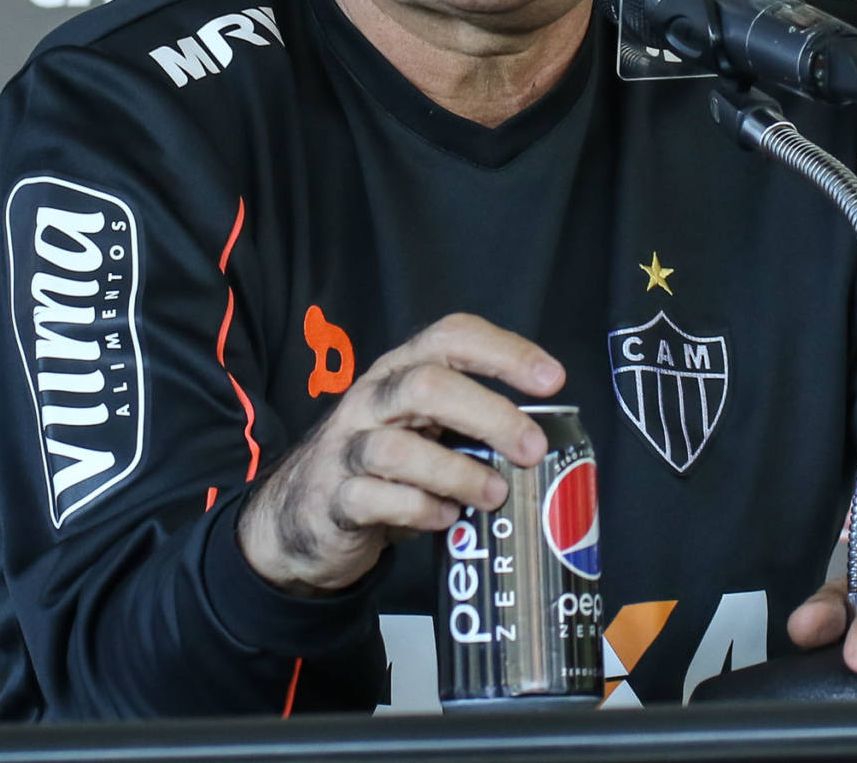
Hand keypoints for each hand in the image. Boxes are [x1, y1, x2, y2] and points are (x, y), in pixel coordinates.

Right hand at [237, 313, 563, 593]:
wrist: (303, 514)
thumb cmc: (384, 465)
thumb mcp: (425, 430)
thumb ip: (470, 427)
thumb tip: (542, 444)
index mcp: (401, 372)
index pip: (451, 337)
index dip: (504, 351)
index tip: (552, 379)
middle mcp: (372, 400)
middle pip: (427, 385)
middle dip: (489, 414)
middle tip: (532, 450)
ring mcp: (347, 448)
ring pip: (398, 448)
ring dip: (458, 473)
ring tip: (494, 495)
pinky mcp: (336, 498)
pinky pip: (375, 499)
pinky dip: (418, 510)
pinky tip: (445, 518)